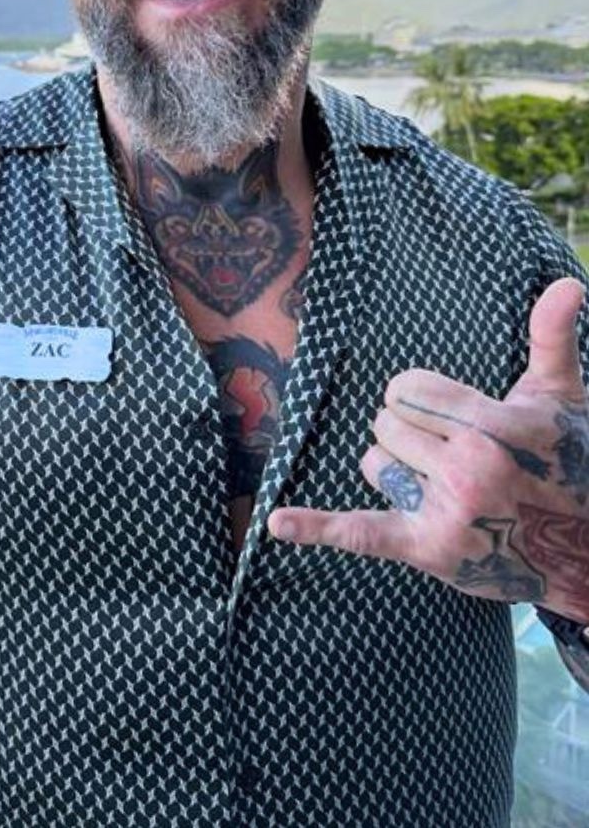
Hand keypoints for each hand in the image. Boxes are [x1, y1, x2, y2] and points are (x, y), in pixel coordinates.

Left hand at [268, 278, 588, 621]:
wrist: (584, 551)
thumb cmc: (567, 461)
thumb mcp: (561, 398)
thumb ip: (552, 337)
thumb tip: (568, 284)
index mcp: (498, 426)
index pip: (406, 390)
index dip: (419, 399)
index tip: (450, 414)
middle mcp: (472, 469)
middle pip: (387, 423)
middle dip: (411, 433)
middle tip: (459, 457)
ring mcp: (449, 512)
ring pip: (374, 463)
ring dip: (398, 471)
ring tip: (450, 489)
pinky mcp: (428, 549)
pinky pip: (361, 531)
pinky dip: (316, 528)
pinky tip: (277, 524)